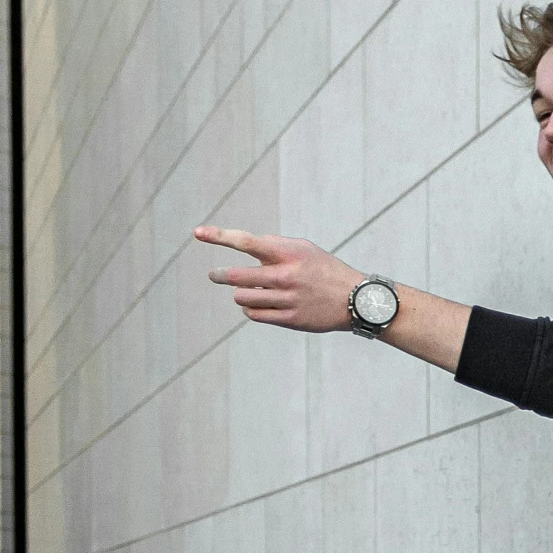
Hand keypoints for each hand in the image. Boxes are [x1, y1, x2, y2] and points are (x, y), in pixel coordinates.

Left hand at [197, 226, 363, 330]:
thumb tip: (244, 249)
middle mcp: (286, 275)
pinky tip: (256, 305)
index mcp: (288, 253)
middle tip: (215, 275)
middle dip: (221, 276)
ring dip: (240, 294)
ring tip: (245, 292)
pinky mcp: (290, 319)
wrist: (354, 300)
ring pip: (243, 298)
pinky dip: (250, 309)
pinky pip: (255, 315)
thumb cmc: (324, 270)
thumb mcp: (304, 249)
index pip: (247, 242)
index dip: (219, 236)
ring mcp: (287, 299)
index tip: (197, 232)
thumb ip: (274, 247)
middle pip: (237, 276)